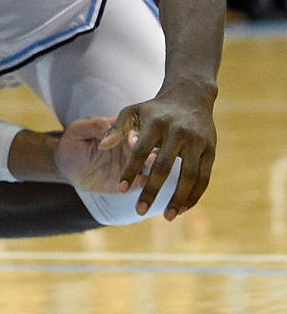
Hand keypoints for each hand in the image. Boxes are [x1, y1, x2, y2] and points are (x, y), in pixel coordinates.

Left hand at [57, 116, 153, 191]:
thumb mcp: (78, 130)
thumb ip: (94, 125)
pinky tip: (142, 183)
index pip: (131, 130)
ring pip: (148, 165)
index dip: (132, 135)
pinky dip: (144, 183)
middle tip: (151, 158)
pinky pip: (141, 182)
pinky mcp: (131, 181)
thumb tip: (110, 124)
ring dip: (151, 168)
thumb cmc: (73, 142)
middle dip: (149, 152)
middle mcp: (131, 146)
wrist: (67, 166)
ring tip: (149, 171)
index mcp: (120, 130)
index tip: (133, 140)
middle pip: (146, 147)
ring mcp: (133, 164)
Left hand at [99, 90, 216, 219]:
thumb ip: (116, 129)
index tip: (120, 189)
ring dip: (179, 198)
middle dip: (152, 190)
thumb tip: (102, 146)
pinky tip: (183, 208)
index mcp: (156, 123)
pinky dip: (195, 195)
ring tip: (167, 217)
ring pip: (190, 176)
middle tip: (139, 211)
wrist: (190, 96)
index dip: (130, 170)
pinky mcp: (211, 149)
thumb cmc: (154, 109)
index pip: (140, 151)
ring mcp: (197, 141)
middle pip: (164, 166)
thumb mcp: (132, 111)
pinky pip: (205, 177)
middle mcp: (178, 132)